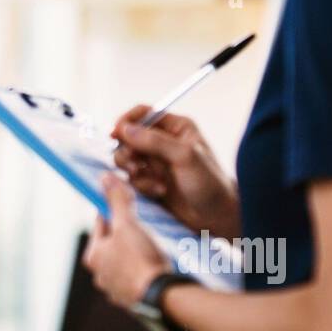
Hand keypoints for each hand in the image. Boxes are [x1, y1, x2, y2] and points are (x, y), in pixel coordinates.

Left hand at [82, 173, 170, 307]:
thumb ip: (117, 201)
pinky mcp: (134, 300)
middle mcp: (101, 275)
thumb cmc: (139, 259)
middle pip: (112, 244)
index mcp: (93, 256)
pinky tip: (156, 262)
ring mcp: (117, 289)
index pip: (100, 224)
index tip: (123, 199)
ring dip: (135, 251)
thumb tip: (105, 178)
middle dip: (125, 232)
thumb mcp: (127, 224)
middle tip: (141, 220)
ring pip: (125, 262)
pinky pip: (138, 277)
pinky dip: (144, 269)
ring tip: (151, 241)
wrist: (161, 296)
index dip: (113, 208)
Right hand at [111, 106, 239, 237]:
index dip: (126, 121)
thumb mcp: (184, 157)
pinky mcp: (150, 180)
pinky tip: (160, 191)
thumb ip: (154, 141)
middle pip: (129, 136)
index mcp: (176, 127)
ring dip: (134, 170)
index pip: (142, 113)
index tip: (115, 134)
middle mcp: (163, 142)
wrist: (216, 217)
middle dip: (127, 151)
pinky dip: (142, 185)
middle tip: (135, 166)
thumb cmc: (209, 183)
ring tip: (152, 182)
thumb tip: (124, 129)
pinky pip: (133, 178)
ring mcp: (156, 162)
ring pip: (127, 157)